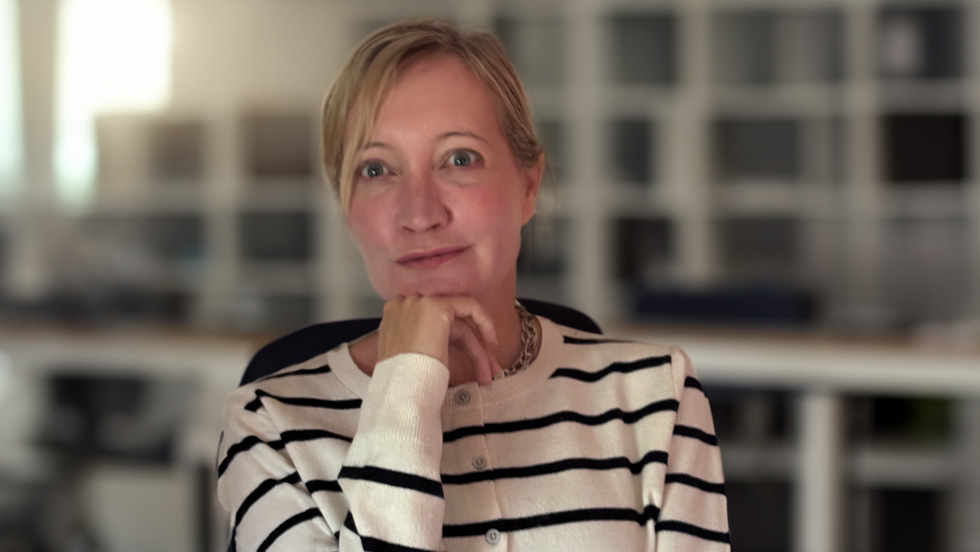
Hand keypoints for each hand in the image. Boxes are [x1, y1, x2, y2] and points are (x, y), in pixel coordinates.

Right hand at [376, 295, 501, 384]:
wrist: (402, 387)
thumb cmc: (404, 381)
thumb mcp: (408, 357)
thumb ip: (419, 343)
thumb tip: (440, 347)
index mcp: (393, 317)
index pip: (429, 325)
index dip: (451, 341)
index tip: (462, 360)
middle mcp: (404, 304)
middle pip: (446, 324)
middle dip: (469, 348)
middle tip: (484, 372)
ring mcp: (419, 303)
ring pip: (459, 322)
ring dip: (477, 348)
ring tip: (488, 374)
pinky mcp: (436, 306)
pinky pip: (469, 306)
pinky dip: (484, 321)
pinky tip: (492, 341)